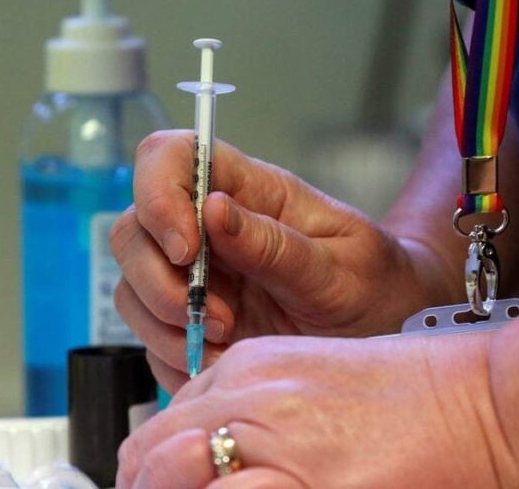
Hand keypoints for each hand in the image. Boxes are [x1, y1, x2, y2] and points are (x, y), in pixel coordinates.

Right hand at [111, 130, 452, 390]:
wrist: (386, 330)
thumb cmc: (375, 284)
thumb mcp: (340, 268)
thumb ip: (277, 245)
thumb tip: (213, 209)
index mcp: (250, 193)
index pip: (171, 156)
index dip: (158, 194)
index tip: (188, 250)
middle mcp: (211, 230)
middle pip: (133, 230)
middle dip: (159, 281)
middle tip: (218, 318)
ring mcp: (198, 278)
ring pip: (131, 288)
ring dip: (167, 326)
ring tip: (228, 343)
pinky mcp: (192, 323)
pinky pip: (151, 340)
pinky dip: (175, 358)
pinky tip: (222, 362)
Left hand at [116, 333, 518, 487]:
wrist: (490, 404)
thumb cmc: (422, 396)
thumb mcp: (319, 380)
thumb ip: (259, 408)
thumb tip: (216, 453)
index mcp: (250, 366)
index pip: (161, 423)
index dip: (153, 469)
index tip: (164, 487)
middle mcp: (249, 393)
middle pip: (149, 455)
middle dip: (149, 488)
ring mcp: (272, 437)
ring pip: (166, 477)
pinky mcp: (305, 481)